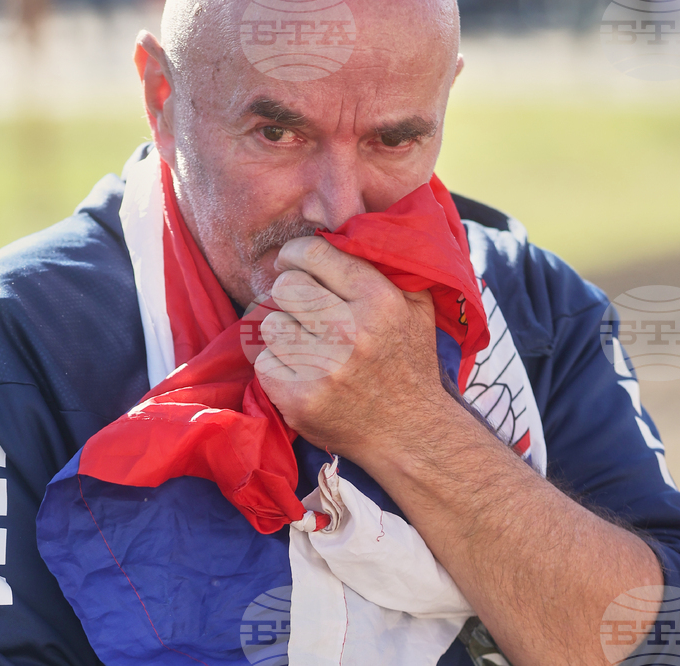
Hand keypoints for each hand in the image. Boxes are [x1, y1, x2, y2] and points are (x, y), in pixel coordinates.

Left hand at [255, 236, 459, 465]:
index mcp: (380, 300)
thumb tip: (346, 225)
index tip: (293, 263)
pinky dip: (277, 368)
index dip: (296, 255)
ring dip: (283, 333)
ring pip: (270, 324)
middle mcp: (352, 331)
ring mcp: (324, 367)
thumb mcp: (416, 305)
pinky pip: (264, 362)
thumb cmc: (409, 363)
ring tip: (307, 346)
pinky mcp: (301, 398)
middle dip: (290, 296)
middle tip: (303, 311)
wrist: (411, 434)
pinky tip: (302, 374)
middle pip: (286, 287)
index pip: (315, 255)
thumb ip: (386, 264)